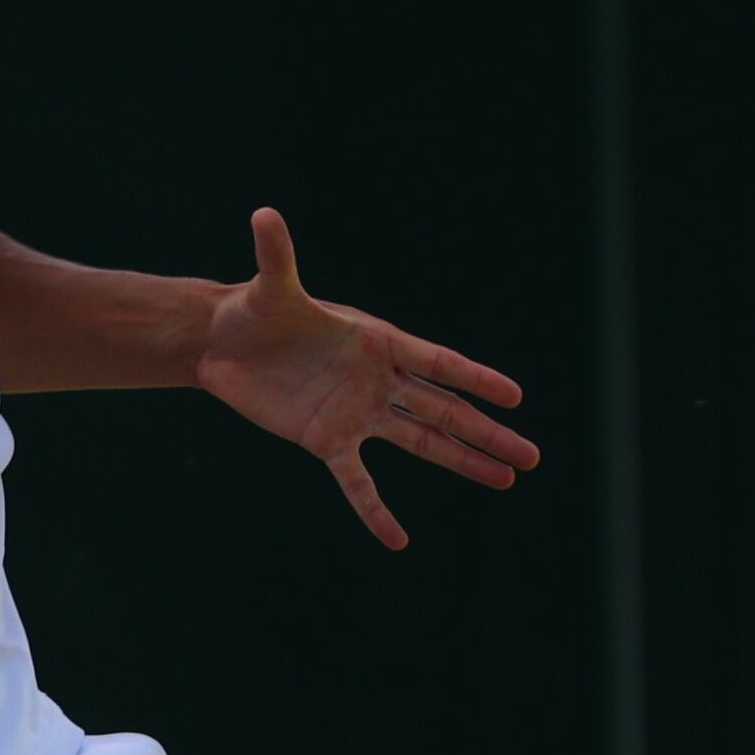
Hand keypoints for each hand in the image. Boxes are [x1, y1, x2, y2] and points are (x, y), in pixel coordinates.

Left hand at [196, 207, 537, 550]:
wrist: (223, 345)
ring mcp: (356, 413)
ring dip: (461, 462)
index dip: (476, 381)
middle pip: (443, 411)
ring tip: (505, 479)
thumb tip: (264, 214)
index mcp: (377, 341)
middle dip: (487, 433)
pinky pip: (357, 482)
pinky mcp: (326, 440)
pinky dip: (375, 511)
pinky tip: (397, 540)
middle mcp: (377, 379)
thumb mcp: (269, 286)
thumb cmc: (252, 309)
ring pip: (420, 442)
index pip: (438, 364)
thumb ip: (276, 255)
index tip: (515, 398)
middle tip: (531, 455)